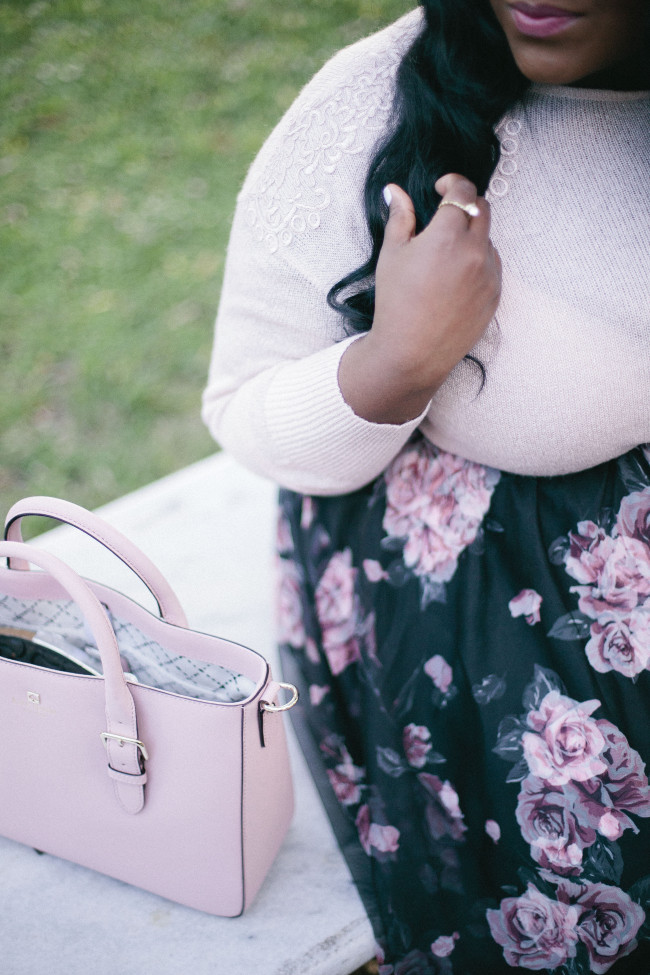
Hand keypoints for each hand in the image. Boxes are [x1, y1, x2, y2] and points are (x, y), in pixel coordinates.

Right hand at [338, 174, 500, 423]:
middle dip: (465, 205)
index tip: (442, 186)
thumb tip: (396, 191)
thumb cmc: (396, 304)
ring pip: (488, 239)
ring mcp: (489, 274)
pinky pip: (492, 265)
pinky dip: (477, 261)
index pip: (463, 192)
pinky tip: (454, 278)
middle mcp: (475, 251)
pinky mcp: (496, 294)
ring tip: (444, 255)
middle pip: (482, 210)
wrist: (412, 353)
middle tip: (445, 214)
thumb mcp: (391, 255)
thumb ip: (399, 217)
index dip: (453, 182)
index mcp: (448, 236)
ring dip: (471, 235)